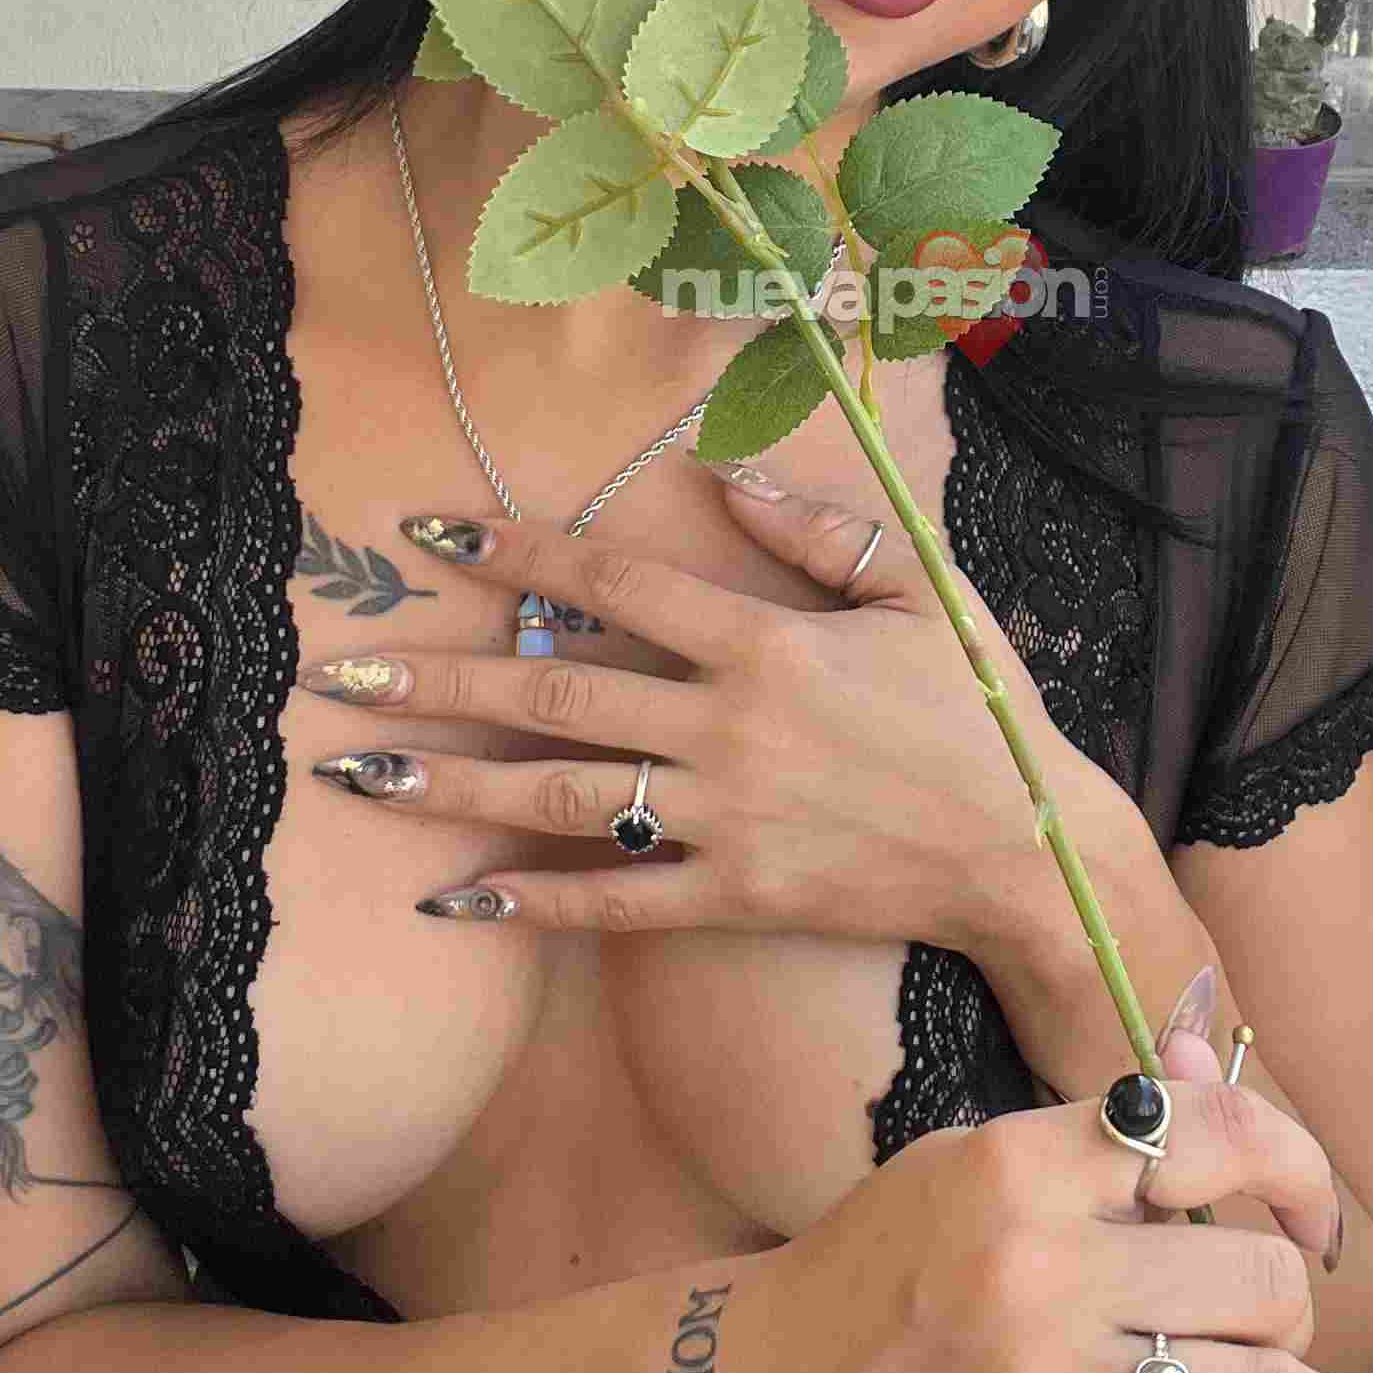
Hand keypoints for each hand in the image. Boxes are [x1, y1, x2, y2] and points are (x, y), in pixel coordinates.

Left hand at [297, 477, 1079, 948]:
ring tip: (359, 777)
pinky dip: (537, 901)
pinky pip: (620, 900)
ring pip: (563, 798)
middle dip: (438, 682)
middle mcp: (730, 728)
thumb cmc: (981, 707)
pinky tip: (458, 899)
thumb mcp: (922, 589)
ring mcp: (729, 818)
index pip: (612, 586)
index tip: (428, 533)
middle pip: (556, 696)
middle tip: (340, 674)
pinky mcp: (739, 895)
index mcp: (765, 642)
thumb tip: (720, 471)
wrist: (1032, 849)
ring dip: (452, 788)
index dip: (516, 554)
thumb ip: (817, 531)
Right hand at [718, 1071, 1372, 1372]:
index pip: (1216, 1135)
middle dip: (1285, 1310)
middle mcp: (1039, 1271)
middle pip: (1263, 1280)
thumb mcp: (974, 1162)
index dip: (1298, 1172)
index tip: (1310, 1218)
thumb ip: (1098, 1129)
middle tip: (1252, 1332)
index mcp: (1022, 1167)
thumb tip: (1202, 1055)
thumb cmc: (879, 1269)